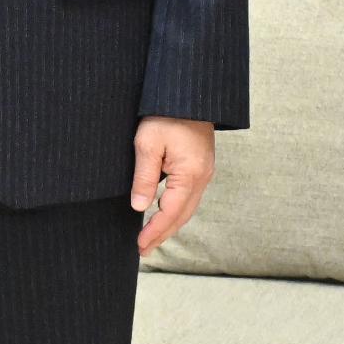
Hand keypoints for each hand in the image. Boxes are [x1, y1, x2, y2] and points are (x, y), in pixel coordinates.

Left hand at [130, 118, 214, 256]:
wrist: (189, 93)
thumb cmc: (166, 114)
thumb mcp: (148, 144)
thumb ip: (144, 178)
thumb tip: (139, 207)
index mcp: (190, 174)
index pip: (171, 213)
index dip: (154, 231)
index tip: (140, 246)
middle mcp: (202, 177)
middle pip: (182, 216)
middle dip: (162, 235)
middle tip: (143, 250)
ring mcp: (204, 172)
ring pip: (188, 208)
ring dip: (170, 225)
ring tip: (151, 238)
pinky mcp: (201, 166)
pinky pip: (190, 196)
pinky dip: (177, 210)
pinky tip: (164, 214)